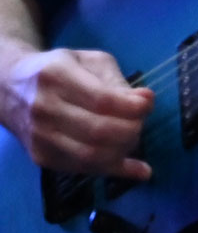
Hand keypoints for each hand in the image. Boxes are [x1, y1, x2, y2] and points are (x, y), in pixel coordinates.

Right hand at [0, 46, 152, 179]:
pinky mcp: (42, 158)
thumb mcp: (88, 62)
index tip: (148, 103)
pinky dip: (116, 170)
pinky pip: (84, 170)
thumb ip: (117, 81)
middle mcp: (44, 108)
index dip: (132, 107)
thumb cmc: (58, 71)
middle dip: (132, 130)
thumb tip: (146, 100)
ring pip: (91, 156)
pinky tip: (139, 169)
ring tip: (134, 138)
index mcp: (56, 76)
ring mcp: (40, 137)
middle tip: (141, 122)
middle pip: (98, 131)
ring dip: (125, 151)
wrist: (9, 89)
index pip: (101, 100)